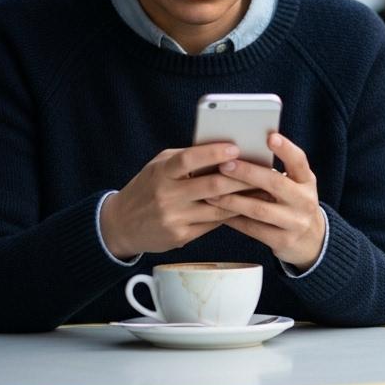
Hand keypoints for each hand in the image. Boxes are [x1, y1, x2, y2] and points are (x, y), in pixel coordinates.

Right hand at [101, 143, 255, 258]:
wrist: (120, 225)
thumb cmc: (147, 188)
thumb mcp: (159, 167)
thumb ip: (186, 158)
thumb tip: (224, 150)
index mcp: (161, 173)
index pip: (189, 159)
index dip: (213, 153)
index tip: (236, 148)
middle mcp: (167, 196)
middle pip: (212, 185)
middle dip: (241, 178)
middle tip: (264, 171)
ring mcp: (174, 218)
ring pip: (218, 207)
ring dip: (244, 198)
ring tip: (264, 189)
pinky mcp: (181, 236)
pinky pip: (214, 224)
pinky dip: (233, 214)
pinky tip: (247, 206)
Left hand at [205, 132, 325, 269]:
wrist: (311, 240)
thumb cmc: (292, 204)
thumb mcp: (294, 186)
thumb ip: (274, 174)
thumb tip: (237, 156)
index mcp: (307, 181)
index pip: (299, 161)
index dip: (286, 149)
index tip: (270, 137)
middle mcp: (305, 200)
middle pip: (276, 183)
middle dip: (248, 173)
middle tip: (224, 165)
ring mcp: (296, 222)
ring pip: (260, 209)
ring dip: (233, 200)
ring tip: (211, 194)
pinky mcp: (283, 240)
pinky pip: (253, 229)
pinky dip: (234, 220)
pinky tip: (218, 213)